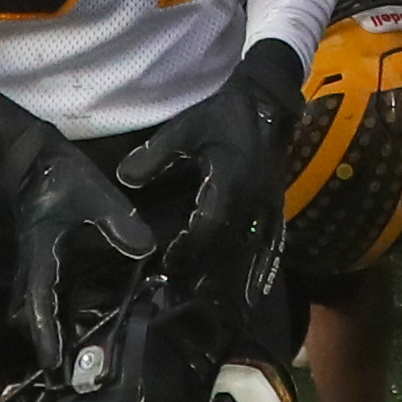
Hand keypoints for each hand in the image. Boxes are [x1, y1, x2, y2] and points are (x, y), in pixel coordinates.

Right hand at [0, 86, 155, 369]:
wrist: (29, 157)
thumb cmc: (57, 176)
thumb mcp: (95, 196)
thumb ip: (119, 223)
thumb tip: (145, 249)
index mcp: (41, 257)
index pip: (39, 306)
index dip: (47, 336)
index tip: (54, 365)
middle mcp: (34, 267)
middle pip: (30, 317)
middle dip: (44, 343)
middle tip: (67, 370)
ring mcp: (36, 264)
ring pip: (35, 308)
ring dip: (50, 329)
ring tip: (74, 355)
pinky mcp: (43, 258)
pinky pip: (46, 293)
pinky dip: (57, 310)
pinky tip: (81, 317)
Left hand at [117, 40, 306, 316]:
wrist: (269, 99)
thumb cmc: (225, 112)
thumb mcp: (185, 128)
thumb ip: (155, 155)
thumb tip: (124, 178)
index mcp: (230, 181)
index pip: (208, 225)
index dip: (188, 247)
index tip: (167, 263)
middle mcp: (254, 198)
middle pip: (231, 245)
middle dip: (208, 269)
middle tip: (184, 290)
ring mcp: (270, 203)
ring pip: (254, 249)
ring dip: (237, 275)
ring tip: (220, 301)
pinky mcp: (277, 204)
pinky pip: (273, 242)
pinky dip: (264, 266)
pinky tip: (257, 287)